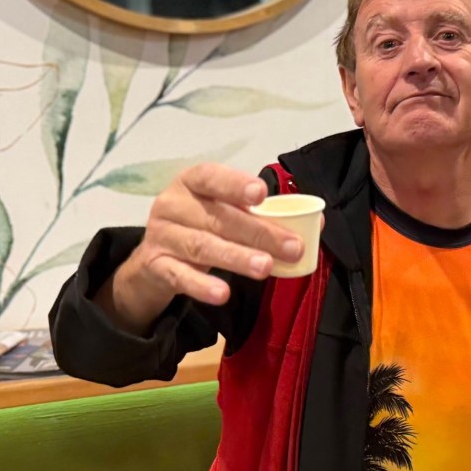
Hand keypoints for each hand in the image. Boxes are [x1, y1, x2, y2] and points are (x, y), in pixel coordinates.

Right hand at [102, 163, 309, 331]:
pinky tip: (223, 294)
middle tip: (291, 248)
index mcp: (192, 183)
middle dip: (258, 233)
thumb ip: (264, 217)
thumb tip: (317, 224)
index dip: (235, 184)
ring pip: (202, 246)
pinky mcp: (155, 266)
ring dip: (236, 258)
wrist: (153, 263)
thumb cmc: (199, 230)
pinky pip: (181, 277)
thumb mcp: (225, 216)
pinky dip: (202, 285)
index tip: (262, 194)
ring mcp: (161, 236)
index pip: (211, 177)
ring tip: (265, 268)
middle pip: (217, 218)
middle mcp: (173, 204)